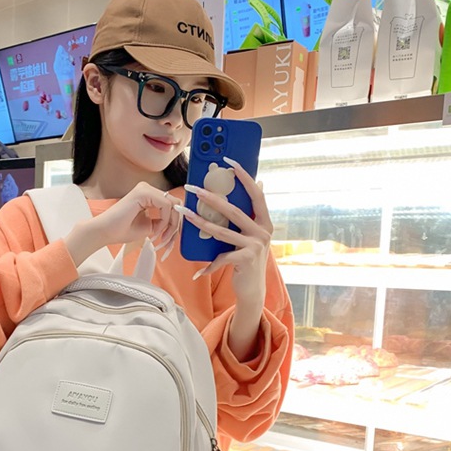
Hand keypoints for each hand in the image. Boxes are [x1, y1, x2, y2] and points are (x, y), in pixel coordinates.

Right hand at [64, 182, 181, 267]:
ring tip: (161, 237)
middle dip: (175, 224)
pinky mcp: (143, 192)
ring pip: (173, 204)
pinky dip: (165, 220)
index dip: (175, 222)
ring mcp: (145, 188)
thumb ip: (163, 221)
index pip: (172, 204)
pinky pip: (166, 205)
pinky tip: (155, 230)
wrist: (105, 232)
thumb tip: (179, 222)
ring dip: (171, 224)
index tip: (169, 238)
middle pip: (175, 203)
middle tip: (167, 239)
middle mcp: (148, 188)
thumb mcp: (150, 226)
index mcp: (149, 195)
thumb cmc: (122, 230)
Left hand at [178, 157, 272, 307]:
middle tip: (194, 189)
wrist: (253, 290)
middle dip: (211, 198)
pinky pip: (221, 257)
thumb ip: (253, 214)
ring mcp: (255, 245)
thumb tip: (260, 182)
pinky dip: (209, 265)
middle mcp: (263, 232)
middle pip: (234, 210)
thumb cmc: (247, 260)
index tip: (229, 161)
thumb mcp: (252, 236)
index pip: (256, 193)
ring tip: (185, 215)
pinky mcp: (246, 259)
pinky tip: (198, 272)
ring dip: (200, 223)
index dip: (245, 176)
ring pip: (222, 231)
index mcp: (264, 222)